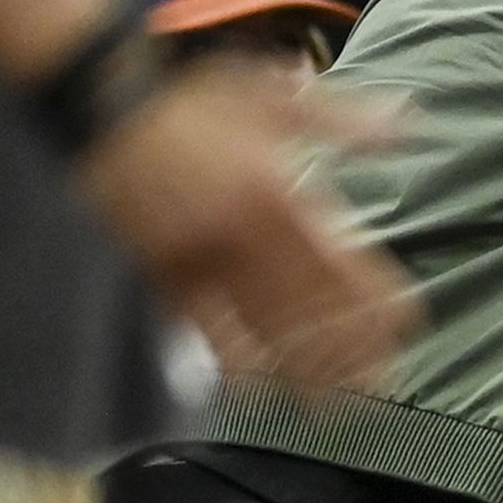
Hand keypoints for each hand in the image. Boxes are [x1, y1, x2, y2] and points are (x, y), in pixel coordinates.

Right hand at [78, 62, 418, 395]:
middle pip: (309, 315)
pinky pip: (199, 334)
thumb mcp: (274, 96)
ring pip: (256, 336)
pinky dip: (229, 364)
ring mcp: (199, 264)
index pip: (344, 267)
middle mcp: (245, 239)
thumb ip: (342, 119)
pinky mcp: (158, 278)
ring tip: (327, 407)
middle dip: (346, 358)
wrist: (98, 104)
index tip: (404, 330)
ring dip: (296, 375)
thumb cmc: (190, 99)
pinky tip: (252, 387)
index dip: (376, 305)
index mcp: (282, 196)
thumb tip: (403, 125)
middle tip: (379, 391)